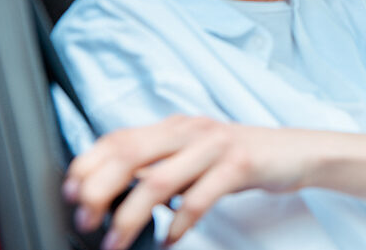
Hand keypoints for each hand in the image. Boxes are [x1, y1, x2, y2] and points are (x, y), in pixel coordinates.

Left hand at [63, 115, 309, 249]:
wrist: (296, 151)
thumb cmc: (240, 157)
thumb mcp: (195, 153)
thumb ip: (160, 164)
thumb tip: (116, 190)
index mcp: (175, 126)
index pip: (119, 138)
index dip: (88, 165)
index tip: (69, 195)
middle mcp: (190, 130)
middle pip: (129, 154)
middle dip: (98, 191)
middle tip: (85, 221)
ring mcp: (215, 146)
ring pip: (158, 181)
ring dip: (130, 217)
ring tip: (117, 243)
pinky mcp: (239, 165)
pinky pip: (199, 198)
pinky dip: (178, 224)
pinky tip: (169, 240)